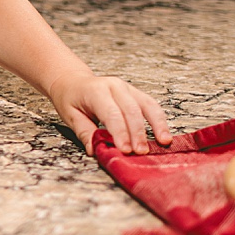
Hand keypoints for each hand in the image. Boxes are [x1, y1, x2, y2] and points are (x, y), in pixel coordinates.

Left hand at [47, 72, 172, 155]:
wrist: (73, 81)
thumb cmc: (71, 99)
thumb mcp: (70, 116)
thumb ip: (85, 133)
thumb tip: (95, 150)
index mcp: (95, 91)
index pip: (111, 113)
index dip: (120, 133)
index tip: (126, 150)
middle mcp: (114, 86)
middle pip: (131, 110)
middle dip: (138, 133)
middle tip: (141, 152)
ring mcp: (127, 87)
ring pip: (147, 105)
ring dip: (157, 125)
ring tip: (163, 143)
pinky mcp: (135, 93)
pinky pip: (151, 105)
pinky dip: (159, 119)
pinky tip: (164, 134)